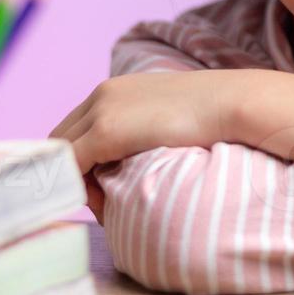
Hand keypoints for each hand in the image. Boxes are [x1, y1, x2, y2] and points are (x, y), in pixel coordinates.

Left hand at [48, 69, 293, 216]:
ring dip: (73, 181)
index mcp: (116, 90)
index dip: (77, 158)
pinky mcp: (106, 131)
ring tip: (101, 205)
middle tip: (95, 199)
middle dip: (69, 171)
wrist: (232, 103)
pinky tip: (95, 203)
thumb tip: (145, 159)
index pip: (76, 126)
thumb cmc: (215, 114)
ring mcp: (102, 111)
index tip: (93, 183)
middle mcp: (102, 95)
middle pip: (61, 138)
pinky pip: (72, 163)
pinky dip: (74, 184)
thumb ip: (150, 132)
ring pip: (62, 152)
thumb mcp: (172, 118)